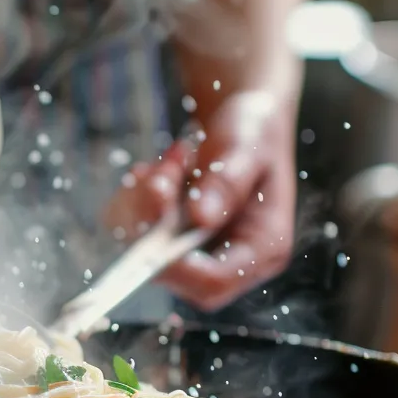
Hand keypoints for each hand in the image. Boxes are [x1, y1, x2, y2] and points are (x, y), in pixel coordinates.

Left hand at [102, 90, 296, 311]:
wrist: (241, 115)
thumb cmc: (255, 130)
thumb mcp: (248, 146)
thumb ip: (228, 181)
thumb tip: (201, 217)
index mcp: (264, 247)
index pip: (215, 281)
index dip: (177, 264)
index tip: (156, 219)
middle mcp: (230, 258)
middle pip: (174, 274)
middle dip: (153, 224)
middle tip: (159, 177)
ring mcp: (197, 249)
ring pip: (145, 251)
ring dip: (142, 205)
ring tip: (169, 163)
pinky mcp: (171, 236)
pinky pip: (133, 230)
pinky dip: (134, 199)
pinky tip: (156, 170)